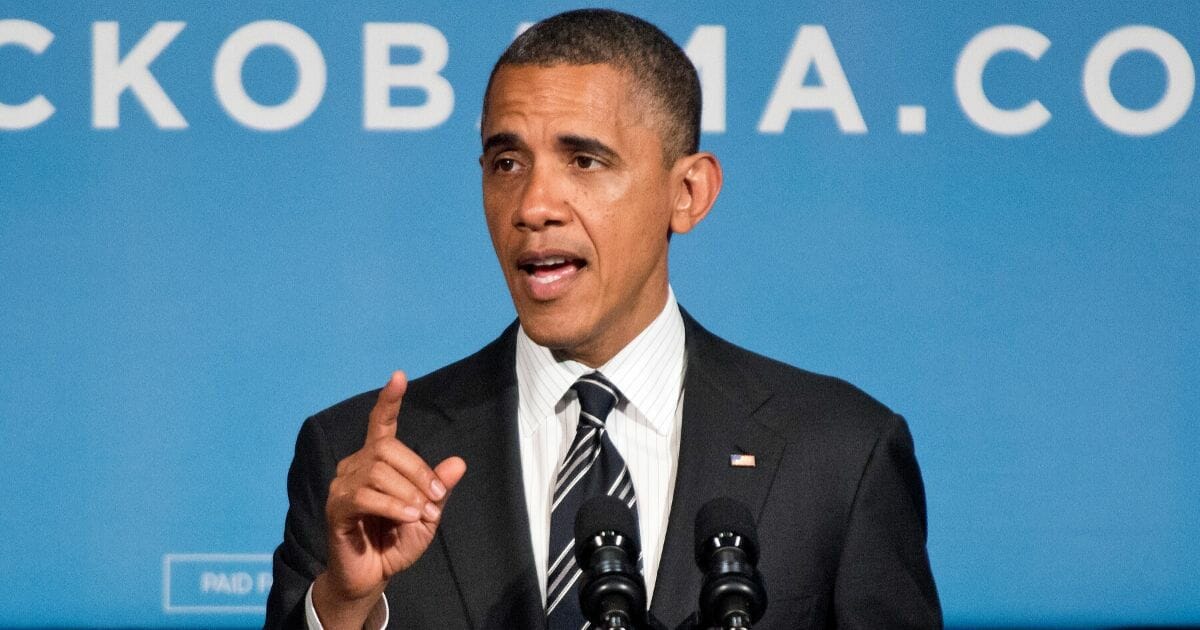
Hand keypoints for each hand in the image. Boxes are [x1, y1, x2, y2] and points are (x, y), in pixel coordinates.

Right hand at [312, 371, 466, 628]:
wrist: (373, 576)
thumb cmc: (397, 542)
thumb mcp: (428, 514)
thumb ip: (439, 488)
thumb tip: (458, 462)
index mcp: (378, 461)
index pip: (381, 424)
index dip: (389, 400)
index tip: (399, 377)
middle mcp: (355, 466)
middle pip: (387, 448)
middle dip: (418, 472)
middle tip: (435, 499)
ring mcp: (342, 486)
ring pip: (378, 472)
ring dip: (408, 494)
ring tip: (421, 516)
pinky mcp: (336, 508)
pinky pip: (364, 496)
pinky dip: (393, 506)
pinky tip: (408, 518)